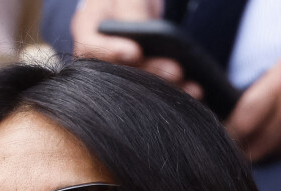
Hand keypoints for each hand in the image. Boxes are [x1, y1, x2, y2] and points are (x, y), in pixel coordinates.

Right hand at [71, 0, 203, 98]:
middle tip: (176, 71)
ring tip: (193, 87)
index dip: (112, 52)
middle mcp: (96, 60)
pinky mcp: (136, 84)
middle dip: (150, 74)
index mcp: (87, 30)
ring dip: (165, 88)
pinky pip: (152, 91)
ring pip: (138, 88)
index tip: (135, 52)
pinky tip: (194, 91)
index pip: (90, 45)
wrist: (133, 9)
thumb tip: (139, 37)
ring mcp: (116, 75)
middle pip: (119, 74)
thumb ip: (132, 10)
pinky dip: (174, 91)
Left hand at [225, 23, 280, 160]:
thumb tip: (244, 110)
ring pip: (273, 153)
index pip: (241, 122)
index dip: (226, 134)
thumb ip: (268, 87)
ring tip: (257, 143)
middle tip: (233, 146)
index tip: (219, 136)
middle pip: (253, 148)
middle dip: (240, 149)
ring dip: (262, 151)